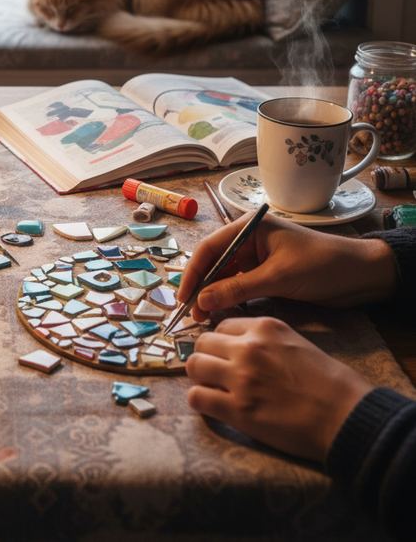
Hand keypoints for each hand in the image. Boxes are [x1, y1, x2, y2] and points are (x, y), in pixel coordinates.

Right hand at [178, 212, 397, 321]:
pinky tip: (223, 313)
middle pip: (214, 263)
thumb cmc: (321, 265)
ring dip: (214, 296)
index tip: (184, 298)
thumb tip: (202, 301)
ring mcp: (257, 258)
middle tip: (193, 314)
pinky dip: (230, 299)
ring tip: (205, 318)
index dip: (193, 273)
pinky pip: (239, 286)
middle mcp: (248, 240)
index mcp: (248, 228)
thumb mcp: (278, 277)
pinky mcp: (266, 275)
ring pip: (225, 277)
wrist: (363, 275)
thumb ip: (238, 288)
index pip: (209, 248)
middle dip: (202, 287)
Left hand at [186, 316, 372, 461]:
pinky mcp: (238, 409)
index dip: (221, 342)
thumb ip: (265, 340)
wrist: (348, 417)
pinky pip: (197, 397)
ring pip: (193, 366)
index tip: (225, 355)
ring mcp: (241, 378)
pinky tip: (212, 406)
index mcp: (265, 328)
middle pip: (202, 342)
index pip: (222, 326)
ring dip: (199, 377)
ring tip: (212, 388)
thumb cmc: (331, 383)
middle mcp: (248, 348)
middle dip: (206, 356)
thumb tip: (240, 345)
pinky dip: (200, 401)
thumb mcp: (297, 343)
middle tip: (216, 372)